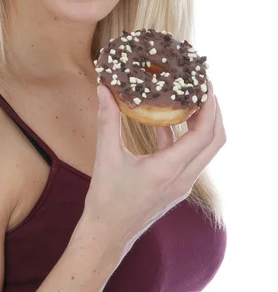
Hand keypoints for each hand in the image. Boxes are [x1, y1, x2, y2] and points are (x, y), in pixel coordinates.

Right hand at [81, 80, 225, 250]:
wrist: (108, 234)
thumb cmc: (107, 199)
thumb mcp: (106, 156)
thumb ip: (108, 120)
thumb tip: (104, 90)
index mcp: (169, 170)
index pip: (203, 135)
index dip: (209, 108)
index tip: (205, 85)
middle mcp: (182, 178)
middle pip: (214, 142)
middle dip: (214, 112)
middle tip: (204, 87)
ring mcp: (181, 184)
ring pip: (205, 150)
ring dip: (204, 124)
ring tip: (192, 99)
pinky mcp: (175, 186)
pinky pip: (189, 157)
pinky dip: (185, 137)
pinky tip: (167, 122)